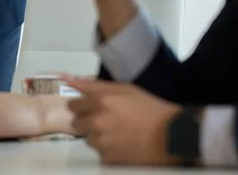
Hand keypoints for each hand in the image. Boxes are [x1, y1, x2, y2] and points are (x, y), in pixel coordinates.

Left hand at [66, 77, 180, 165]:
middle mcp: (96, 122)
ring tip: (119, 133)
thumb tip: (67, 79)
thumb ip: (92, 85)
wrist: (170, 134)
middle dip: (88, 122)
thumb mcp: (123, 89)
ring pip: (88, 139)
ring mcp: (101, 142)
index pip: (72, 105)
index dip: (83, 107)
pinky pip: (100, 154)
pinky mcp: (108, 159)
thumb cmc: (149, 108)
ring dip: (98, 137)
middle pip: (76, 124)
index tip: (93, 109)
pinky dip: (109, 151)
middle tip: (107, 121)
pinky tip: (124, 145)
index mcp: (99, 101)